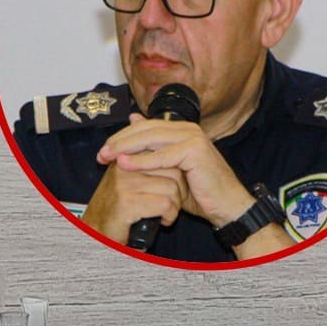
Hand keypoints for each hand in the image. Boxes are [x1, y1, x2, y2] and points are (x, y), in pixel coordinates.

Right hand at [80, 159, 187, 245]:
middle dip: (180, 189)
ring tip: (166, 212)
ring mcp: (124, 184)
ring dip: (176, 205)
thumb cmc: (118, 210)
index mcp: (125, 157)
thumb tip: (174, 157)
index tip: (176, 187)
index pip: (164, 153)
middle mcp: (123, 167)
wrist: (96, 234)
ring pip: (171, 187)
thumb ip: (145, 167)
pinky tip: (163, 221)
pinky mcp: (127, 202)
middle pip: (172, 169)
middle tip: (173, 203)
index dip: (177, 173)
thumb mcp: (130, 182)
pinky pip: (165, 204)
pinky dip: (170, 216)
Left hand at [96, 113, 254, 227]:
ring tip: (108, 157)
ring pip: (151, 138)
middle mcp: (188, 129)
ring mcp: (193, 137)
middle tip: (101, 153)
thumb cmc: (198, 191)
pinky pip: (162, 156)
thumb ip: (152, 148)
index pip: (144, 126)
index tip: (103, 150)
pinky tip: (124, 165)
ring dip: (126, 148)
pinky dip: (142, 160)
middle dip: (120, 141)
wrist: (225, 206)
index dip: (122, 136)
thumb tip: (133, 119)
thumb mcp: (169, 169)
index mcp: (181, 129)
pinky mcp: (195, 151)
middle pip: (145, 129)